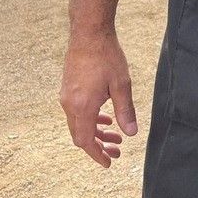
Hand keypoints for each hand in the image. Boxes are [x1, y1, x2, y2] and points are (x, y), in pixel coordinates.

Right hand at [60, 29, 137, 167]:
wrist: (89, 34)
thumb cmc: (107, 57)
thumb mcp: (121, 86)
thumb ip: (125, 111)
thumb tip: (131, 134)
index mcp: (82, 106)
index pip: (85, 141)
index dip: (97, 154)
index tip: (109, 163)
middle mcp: (70, 104)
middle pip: (80, 135)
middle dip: (99, 146)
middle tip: (117, 151)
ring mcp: (67, 96)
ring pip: (79, 124)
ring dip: (96, 132)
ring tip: (115, 136)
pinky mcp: (68, 89)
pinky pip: (77, 112)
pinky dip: (90, 119)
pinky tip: (105, 117)